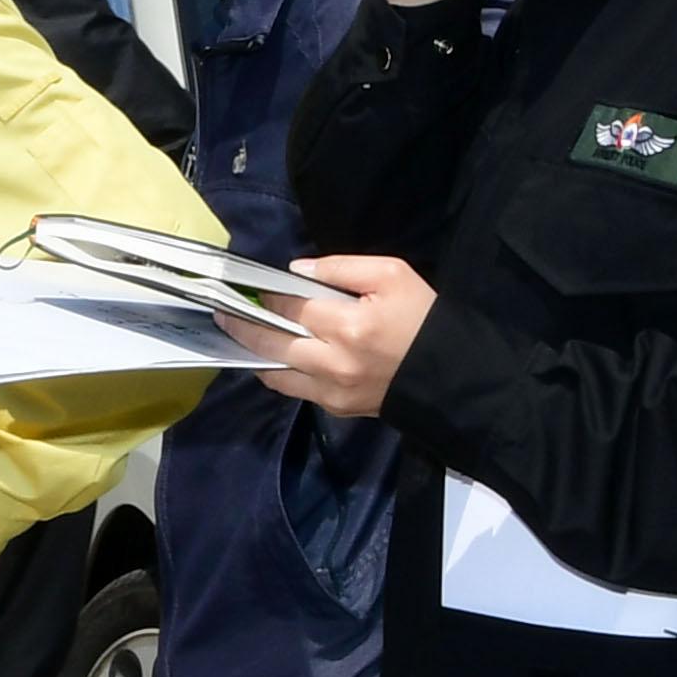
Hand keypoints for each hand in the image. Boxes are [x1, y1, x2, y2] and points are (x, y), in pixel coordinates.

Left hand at [221, 254, 436, 418]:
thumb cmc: (425, 320)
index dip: (268, 297)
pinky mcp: (338, 408)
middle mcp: (333, 362)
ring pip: (276, 373)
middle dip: (242, 326)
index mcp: (348, 326)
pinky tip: (270, 356)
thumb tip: (296, 271)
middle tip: (223, 313)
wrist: (454, 375)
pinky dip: (279, 372)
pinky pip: (295, 389)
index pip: (290, 308)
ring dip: (254, 353)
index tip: (252, 288)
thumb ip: (341, 268)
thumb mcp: (392, 276)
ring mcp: (333, 390)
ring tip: (238, 335)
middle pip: (271, 344)